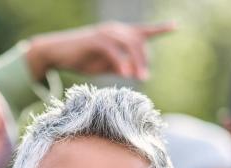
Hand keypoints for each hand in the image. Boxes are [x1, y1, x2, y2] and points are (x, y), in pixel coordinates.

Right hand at [26, 22, 175, 80]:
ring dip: (137, 62)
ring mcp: (104, 33)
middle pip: (139, 41)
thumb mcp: (105, 65)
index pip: (142, 31)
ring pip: (129, 44)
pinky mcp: (95, 40)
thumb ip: (121, 67)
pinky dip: (121, 62)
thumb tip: (135, 73)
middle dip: (145, 59)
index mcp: (118, 34)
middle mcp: (114, 30)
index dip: (159, 28)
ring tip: (140, 78)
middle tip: (145, 78)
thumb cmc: (81, 59)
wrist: (55, 53)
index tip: (175, 26)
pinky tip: (125, 75)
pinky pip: (114, 51)